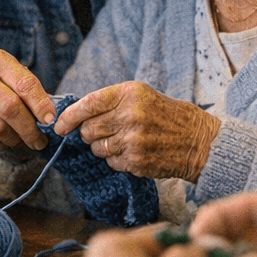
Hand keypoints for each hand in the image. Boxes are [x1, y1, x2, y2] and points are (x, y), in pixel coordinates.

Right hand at [0, 49, 54, 153]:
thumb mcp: (7, 74)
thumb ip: (28, 90)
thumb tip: (51, 116)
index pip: (24, 84)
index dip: (41, 104)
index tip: (51, 120)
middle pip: (10, 108)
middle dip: (30, 129)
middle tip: (40, 140)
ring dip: (15, 140)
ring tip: (21, 140)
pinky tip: (2, 142)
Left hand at [53, 82, 219, 180]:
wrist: (197, 140)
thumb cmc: (167, 115)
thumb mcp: (142, 96)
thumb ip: (111, 102)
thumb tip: (76, 116)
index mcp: (129, 94)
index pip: (88, 104)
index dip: (69, 116)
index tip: (59, 125)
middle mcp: (130, 115)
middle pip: (88, 129)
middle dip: (90, 133)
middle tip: (106, 132)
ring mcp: (132, 140)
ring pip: (97, 148)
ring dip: (103, 148)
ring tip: (124, 141)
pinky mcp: (135, 161)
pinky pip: (111, 162)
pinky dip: (117, 159)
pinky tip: (134, 152)